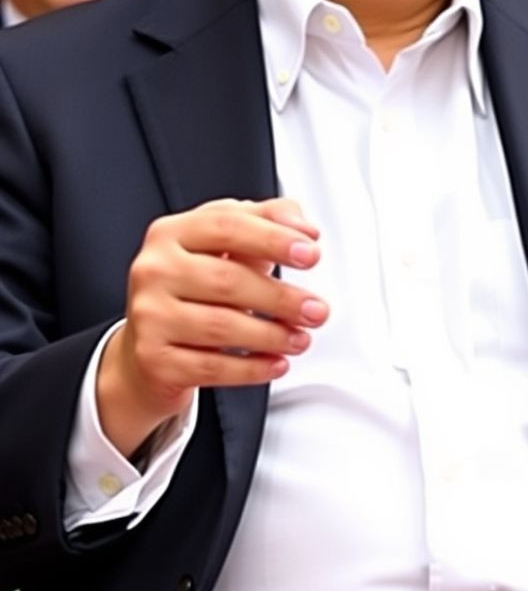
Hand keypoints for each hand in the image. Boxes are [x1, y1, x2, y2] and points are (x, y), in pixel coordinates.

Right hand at [97, 197, 327, 455]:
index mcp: (171, 232)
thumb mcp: (226, 245)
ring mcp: (149, 315)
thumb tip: (303, 226)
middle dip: (281, 298)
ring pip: (222, 326)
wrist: (147, 344)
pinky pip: (213, 366)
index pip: (227, 226)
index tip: (311, 253)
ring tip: (301, 338)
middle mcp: (154, 270)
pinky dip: (253, 368)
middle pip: (228, 280)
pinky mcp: (154, 359)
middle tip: (316, 310)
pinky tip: (277, 364)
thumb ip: (266, 221)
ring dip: (273, 336)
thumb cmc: (194, 286)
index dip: (274, 238)